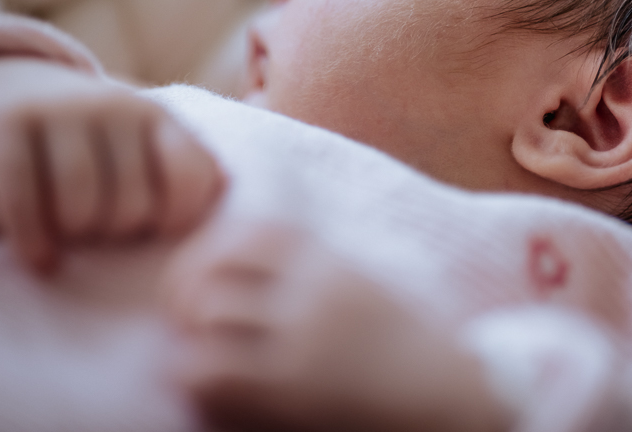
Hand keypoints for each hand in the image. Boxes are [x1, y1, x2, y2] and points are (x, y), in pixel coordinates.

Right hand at [0, 58, 223, 272]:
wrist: (21, 83)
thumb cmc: (99, 137)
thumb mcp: (147, 141)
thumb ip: (185, 169)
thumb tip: (226, 202)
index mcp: (162, 118)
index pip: (192, 177)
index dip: (180, 217)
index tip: (161, 230)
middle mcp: (118, 106)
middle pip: (133, 203)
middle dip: (122, 232)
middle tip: (109, 231)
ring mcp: (64, 111)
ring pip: (82, 203)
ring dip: (80, 234)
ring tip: (77, 235)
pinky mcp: (11, 122)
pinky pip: (24, 197)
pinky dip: (33, 238)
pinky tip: (42, 260)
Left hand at [165, 221, 510, 431]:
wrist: (448, 398)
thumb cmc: (399, 347)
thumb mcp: (358, 288)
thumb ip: (307, 271)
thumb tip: (232, 267)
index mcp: (331, 263)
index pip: (249, 232)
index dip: (209, 250)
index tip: (201, 277)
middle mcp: (315, 291)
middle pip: (215, 268)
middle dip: (183, 290)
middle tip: (183, 319)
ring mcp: (304, 339)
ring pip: (207, 317)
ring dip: (189, 336)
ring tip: (198, 359)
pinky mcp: (294, 391)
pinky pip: (213, 373)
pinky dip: (197, 378)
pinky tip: (215, 392)